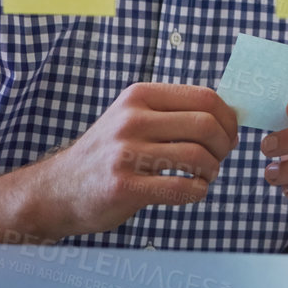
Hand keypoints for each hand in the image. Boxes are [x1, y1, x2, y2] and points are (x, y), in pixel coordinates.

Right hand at [27, 82, 238, 239]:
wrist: (56, 190)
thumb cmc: (108, 153)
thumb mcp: (133, 118)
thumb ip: (175, 113)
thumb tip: (231, 121)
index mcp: (139, 96)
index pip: (205, 98)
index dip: (228, 118)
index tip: (229, 135)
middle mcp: (131, 120)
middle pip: (206, 125)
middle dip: (224, 145)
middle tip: (220, 159)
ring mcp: (125, 153)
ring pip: (197, 156)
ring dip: (212, 170)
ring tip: (206, 176)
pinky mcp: (123, 187)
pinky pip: (182, 188)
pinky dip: (198, 191)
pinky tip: (192, 191)